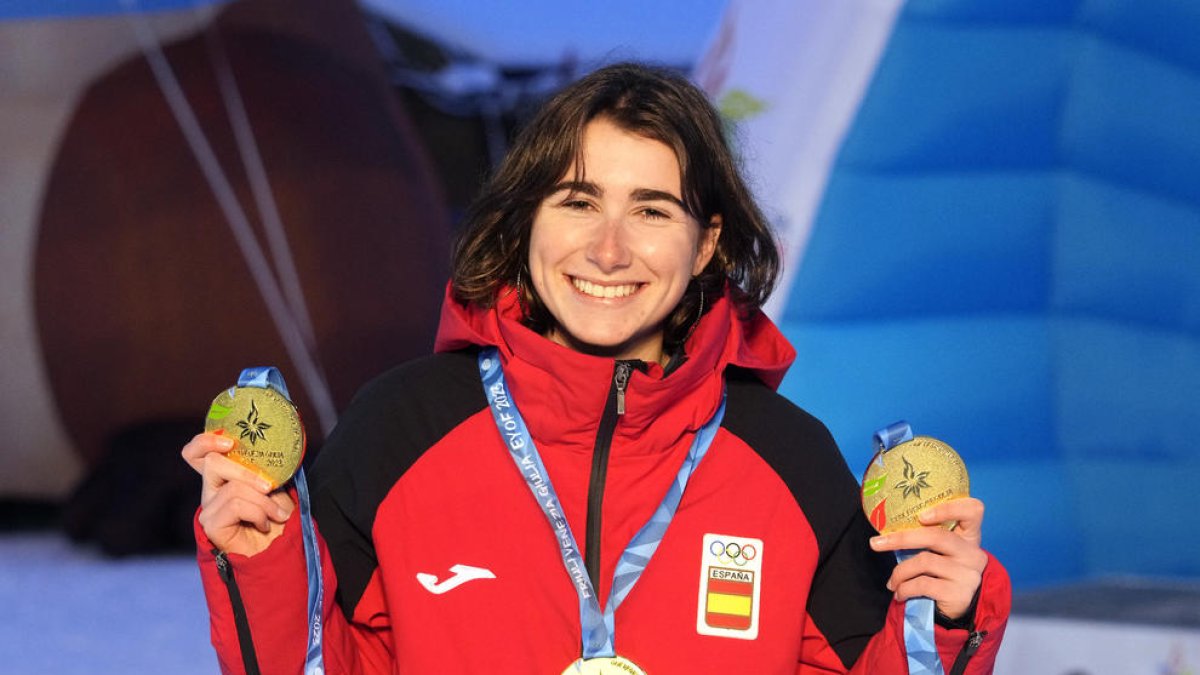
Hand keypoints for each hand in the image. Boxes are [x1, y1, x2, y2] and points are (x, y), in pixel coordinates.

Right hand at [182, 432, 293, 556]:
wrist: (280, 550)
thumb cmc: (278, 516)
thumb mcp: (274, 486)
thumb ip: (263, 469)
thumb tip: (268, 453)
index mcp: (223, 477)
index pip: (196, 453)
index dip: (204, 442)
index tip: (230, 442)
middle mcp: (211, 490)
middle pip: (212, 463)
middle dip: (247, 472)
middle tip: (270, 488)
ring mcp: (209, 508)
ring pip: (233, 487)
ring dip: (263, 500)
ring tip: (276, 514)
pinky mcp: (211, 525)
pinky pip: (235, 505)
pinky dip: (257, 512)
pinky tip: (264, 524)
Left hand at [868, 497, 987, 620]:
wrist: (959, 608)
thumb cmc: (943, 572)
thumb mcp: (942, 552)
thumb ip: (928, 537)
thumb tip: (888, 530)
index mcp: (970, 536)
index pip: (973, 510)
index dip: (948, 509)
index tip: (921, 516)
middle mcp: (972, 553)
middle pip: (936, 536)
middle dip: (900, 539)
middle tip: (876, 543)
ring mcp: (967, 574)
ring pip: (924, 561)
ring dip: (900, 572)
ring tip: (892, 582)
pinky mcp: (958, 593)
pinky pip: (923, 584)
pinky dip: (905, 588)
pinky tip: (899, 592)